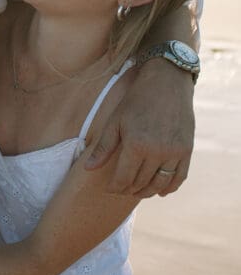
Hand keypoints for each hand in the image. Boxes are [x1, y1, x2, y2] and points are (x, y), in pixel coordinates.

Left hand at [85, 62, 194, 196]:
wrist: (167, 81)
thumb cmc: (136, 100)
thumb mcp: (115, 121)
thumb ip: (103, 147)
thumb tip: (88, 169)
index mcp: (136, 145)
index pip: (123, 178)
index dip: (115, 187)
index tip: (110, 189)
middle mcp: (157, 152)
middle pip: (141, 182)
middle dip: (129, 189)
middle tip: (123, 189)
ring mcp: (174, 152)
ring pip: (160, 183)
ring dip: (148, 192)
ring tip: (139, 192)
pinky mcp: (187, 150)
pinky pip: (180, 177)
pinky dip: (170, 187)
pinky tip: (161, 191)